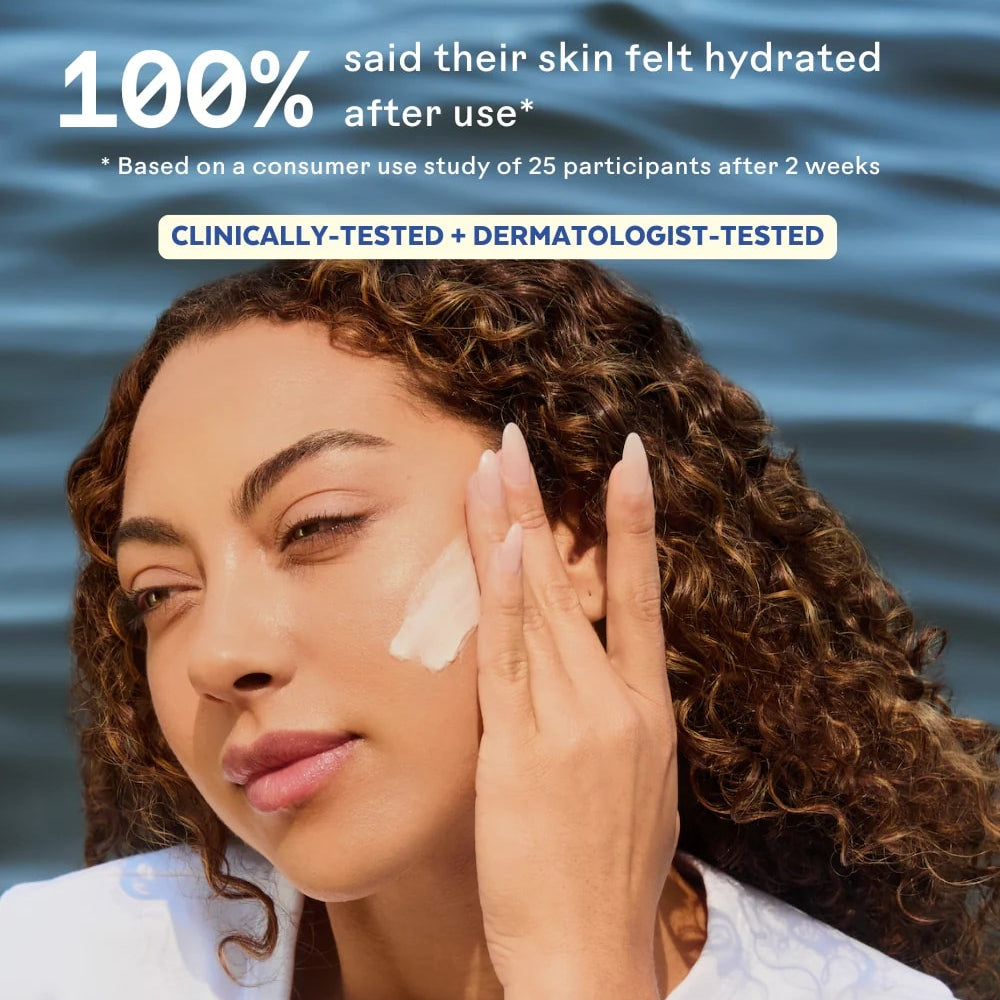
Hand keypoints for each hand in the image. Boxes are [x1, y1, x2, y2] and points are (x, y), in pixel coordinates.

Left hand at [465, 423, 677, 999]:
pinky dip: (505, 598)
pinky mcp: (522, 751)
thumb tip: (595, 683)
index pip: (642, 596)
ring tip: (496, 460)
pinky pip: (511, 658)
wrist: (592, 955)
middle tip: (521, 437)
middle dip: (549, 503)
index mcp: (650, 711)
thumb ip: (615, 725)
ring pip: (539, 605)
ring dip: (514, 527)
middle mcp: (617, 704)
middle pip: (580, 582)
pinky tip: (499, 543)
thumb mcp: (639, 789)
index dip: (634, 525)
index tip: (628, 462)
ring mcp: (572, 723)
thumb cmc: (609, 880)